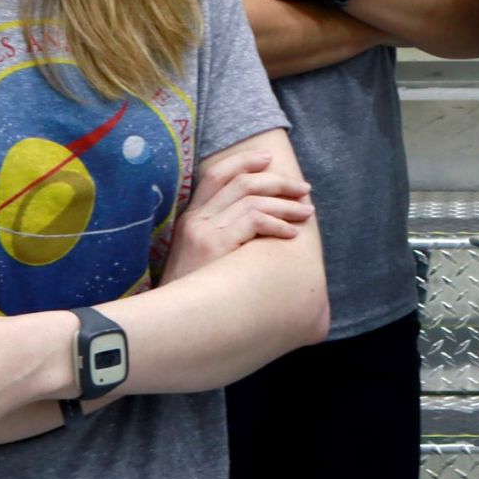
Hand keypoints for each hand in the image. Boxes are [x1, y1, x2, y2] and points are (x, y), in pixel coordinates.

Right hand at [165, 149, 313, 283]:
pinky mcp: (214, 244)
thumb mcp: (202, 258)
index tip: (269, 159)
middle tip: (304, 188)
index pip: (216, 175)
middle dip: (278, 181)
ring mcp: (204, 230)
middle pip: (242, 182)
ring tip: (306, 212)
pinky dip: (277, 224)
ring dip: (285, 204)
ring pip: (252, 200)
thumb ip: (223, 235)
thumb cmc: (195, 292)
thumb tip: (261, 222)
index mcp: (191, 217)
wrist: (172, 319)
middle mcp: (196, 218)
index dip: (244, 161)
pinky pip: (254, 221)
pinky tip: (291, 233)